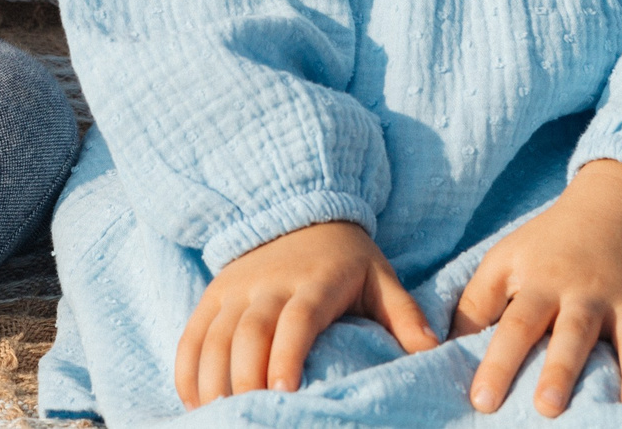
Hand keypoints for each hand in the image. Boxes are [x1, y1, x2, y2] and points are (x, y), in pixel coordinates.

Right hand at [175, 221, 437, 407]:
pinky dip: (188, 370)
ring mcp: (235, 290)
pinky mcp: (213, 295)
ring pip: (215, 337)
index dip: (287, 353)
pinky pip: (192, 335)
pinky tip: (195, 402)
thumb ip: (405, 316)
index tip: (284, 390)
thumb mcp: (381, 278)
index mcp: (314, 282)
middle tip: (251, 415)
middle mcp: (268, 285)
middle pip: (249, 333)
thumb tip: (433, 351)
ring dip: (213, 380)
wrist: (299, 212)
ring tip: (221, 416)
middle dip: (246, 379)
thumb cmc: (346, 260)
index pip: (297, 319)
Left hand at [455, 158, 621, 417]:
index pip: (514, 325)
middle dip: (562, 370)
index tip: (482, 400)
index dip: (497, 362)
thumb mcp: (505, 260)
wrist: (616, 205)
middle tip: (548, 408)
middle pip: (573, 335)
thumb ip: (475, 305)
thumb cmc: (548, 245)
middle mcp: (587, 294)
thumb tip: (441, 350)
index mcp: (542, 284)